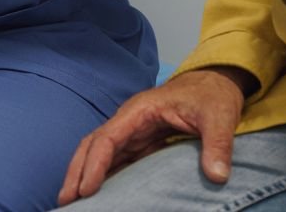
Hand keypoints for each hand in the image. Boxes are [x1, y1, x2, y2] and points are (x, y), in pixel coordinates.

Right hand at [58, 68, 251, 203]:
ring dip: (83, 175)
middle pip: (92, 145)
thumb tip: (217, 176)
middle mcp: (130, 121)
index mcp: (140, 110)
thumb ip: (218, 145)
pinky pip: (115, 161)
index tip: (86, 189)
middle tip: (65, 200)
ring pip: (99, 154)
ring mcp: (133, 132)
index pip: (108, 137)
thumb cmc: (212, 96)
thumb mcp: (219, 117)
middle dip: (76, 171)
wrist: (214, 84)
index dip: (94, 164)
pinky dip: (101, 176)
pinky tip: (98, 195)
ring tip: (72, 201)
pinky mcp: (140, 143)